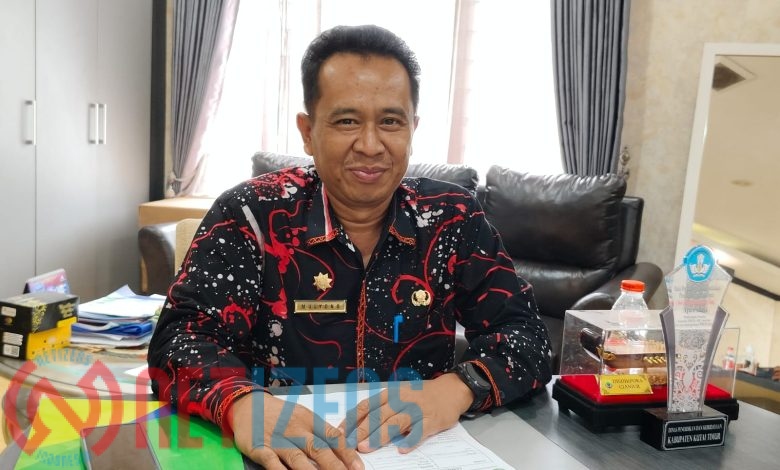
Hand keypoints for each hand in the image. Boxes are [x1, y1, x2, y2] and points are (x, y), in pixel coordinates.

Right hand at [230, 392, 363, 469]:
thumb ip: (321, 432)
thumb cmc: (281, 414)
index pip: (332, 437)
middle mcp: (296, 429)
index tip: (358, 467)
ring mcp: (277, 439)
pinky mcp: (260, 448)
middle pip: (318, 449)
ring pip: (297, 457)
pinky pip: (271, 462)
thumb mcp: (303, 416)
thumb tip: (344, 448)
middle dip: (335, 466)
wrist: (248, 405)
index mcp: (310, 420)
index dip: (347, 453)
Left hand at [342, 373, 472, 452]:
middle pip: (378, 415)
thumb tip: (357, 425)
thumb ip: (381, 407)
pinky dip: (411, 440)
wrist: (451, 390)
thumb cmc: (420, 395)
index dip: (351, 419)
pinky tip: (402, 449)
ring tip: (367, 448)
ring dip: (379, 436)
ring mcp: (416, 410)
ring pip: (395, 423)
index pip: (366, 406)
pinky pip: (420, 431)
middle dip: (361, 430)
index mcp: (390, 393)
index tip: (340, 433)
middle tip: (349, 444)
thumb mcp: (398, 394)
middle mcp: (401, 400)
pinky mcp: (432, 420)